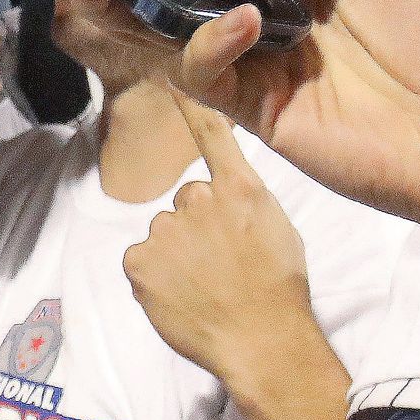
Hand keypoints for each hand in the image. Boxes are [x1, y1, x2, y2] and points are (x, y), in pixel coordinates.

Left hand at [123, 95, 322, 393]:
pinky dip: (154, 278)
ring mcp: (167, 231)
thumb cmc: (279, 291)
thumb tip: (226, 195)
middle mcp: (200, 200)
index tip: (174, 76)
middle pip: (186, 201)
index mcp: (240, 189)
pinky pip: (141, 261)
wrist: (262, 343)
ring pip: (164, 233)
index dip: (191, 103)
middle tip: (219, 263)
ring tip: (204, 286)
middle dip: (196, 226)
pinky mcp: (140, 261)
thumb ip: (246, 201)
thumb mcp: (278, 229)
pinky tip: (181, 297)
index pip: (212, 135)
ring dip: (176, 254)